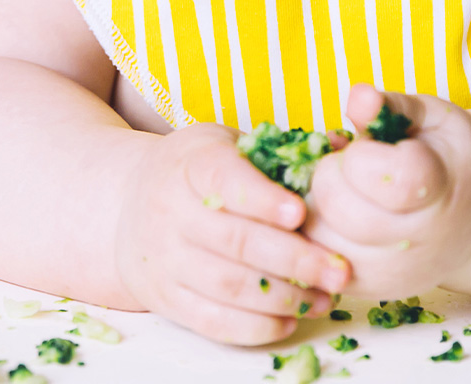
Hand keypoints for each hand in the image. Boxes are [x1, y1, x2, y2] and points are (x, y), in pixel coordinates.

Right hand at [114, 123, 352, 344]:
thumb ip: (276, 150)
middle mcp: (170, 211)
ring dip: (283, 298)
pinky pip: (212, 321)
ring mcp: (165, 259)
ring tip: (325, 299)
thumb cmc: (196, 171)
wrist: (128, 205)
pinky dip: (255, 326)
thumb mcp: (225, 143)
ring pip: (227, 285)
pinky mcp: (166, 297)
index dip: (262, 198)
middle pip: (235, 241)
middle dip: (295, 260)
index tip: (300, 212)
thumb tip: (341, 145)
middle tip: (340, 271)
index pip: (224, 179)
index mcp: (190, 165)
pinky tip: (290, 320)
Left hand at [302, 85, 470, 299]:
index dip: (359, 154)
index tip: (368, 147)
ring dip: (316, 207)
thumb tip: (358, 96)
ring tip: (342, 192)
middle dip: (329, 177)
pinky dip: (315, 237)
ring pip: (319, 239)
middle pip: (339, 208)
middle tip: (348, 168)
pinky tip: (335, 218)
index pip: (377, 174)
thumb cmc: (447, 156)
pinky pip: (317, 265)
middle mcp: (419, 241)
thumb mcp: (432, 118)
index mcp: (440, 188)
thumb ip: (392, 105)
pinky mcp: (371, 291)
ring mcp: (395, 274)